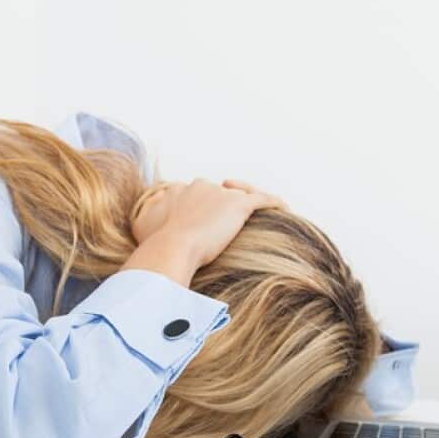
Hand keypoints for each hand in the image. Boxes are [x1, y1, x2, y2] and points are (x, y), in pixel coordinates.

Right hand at [123, 178, 285, 285]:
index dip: (212, 206)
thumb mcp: (156, 236)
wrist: (173, 248)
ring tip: (263, 216)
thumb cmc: (162, 249)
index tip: (215, 221)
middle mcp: (205, 185)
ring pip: (245, 195)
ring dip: (253, 205)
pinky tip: (285, 210)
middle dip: (232, 205)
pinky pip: (263, 199)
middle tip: (236, 224)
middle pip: (226, 192)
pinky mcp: (238, 204)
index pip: (206, 193)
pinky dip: (275, 203)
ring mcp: (222, 193)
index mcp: (187, 189)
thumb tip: (153, 252)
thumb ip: (162, 235)